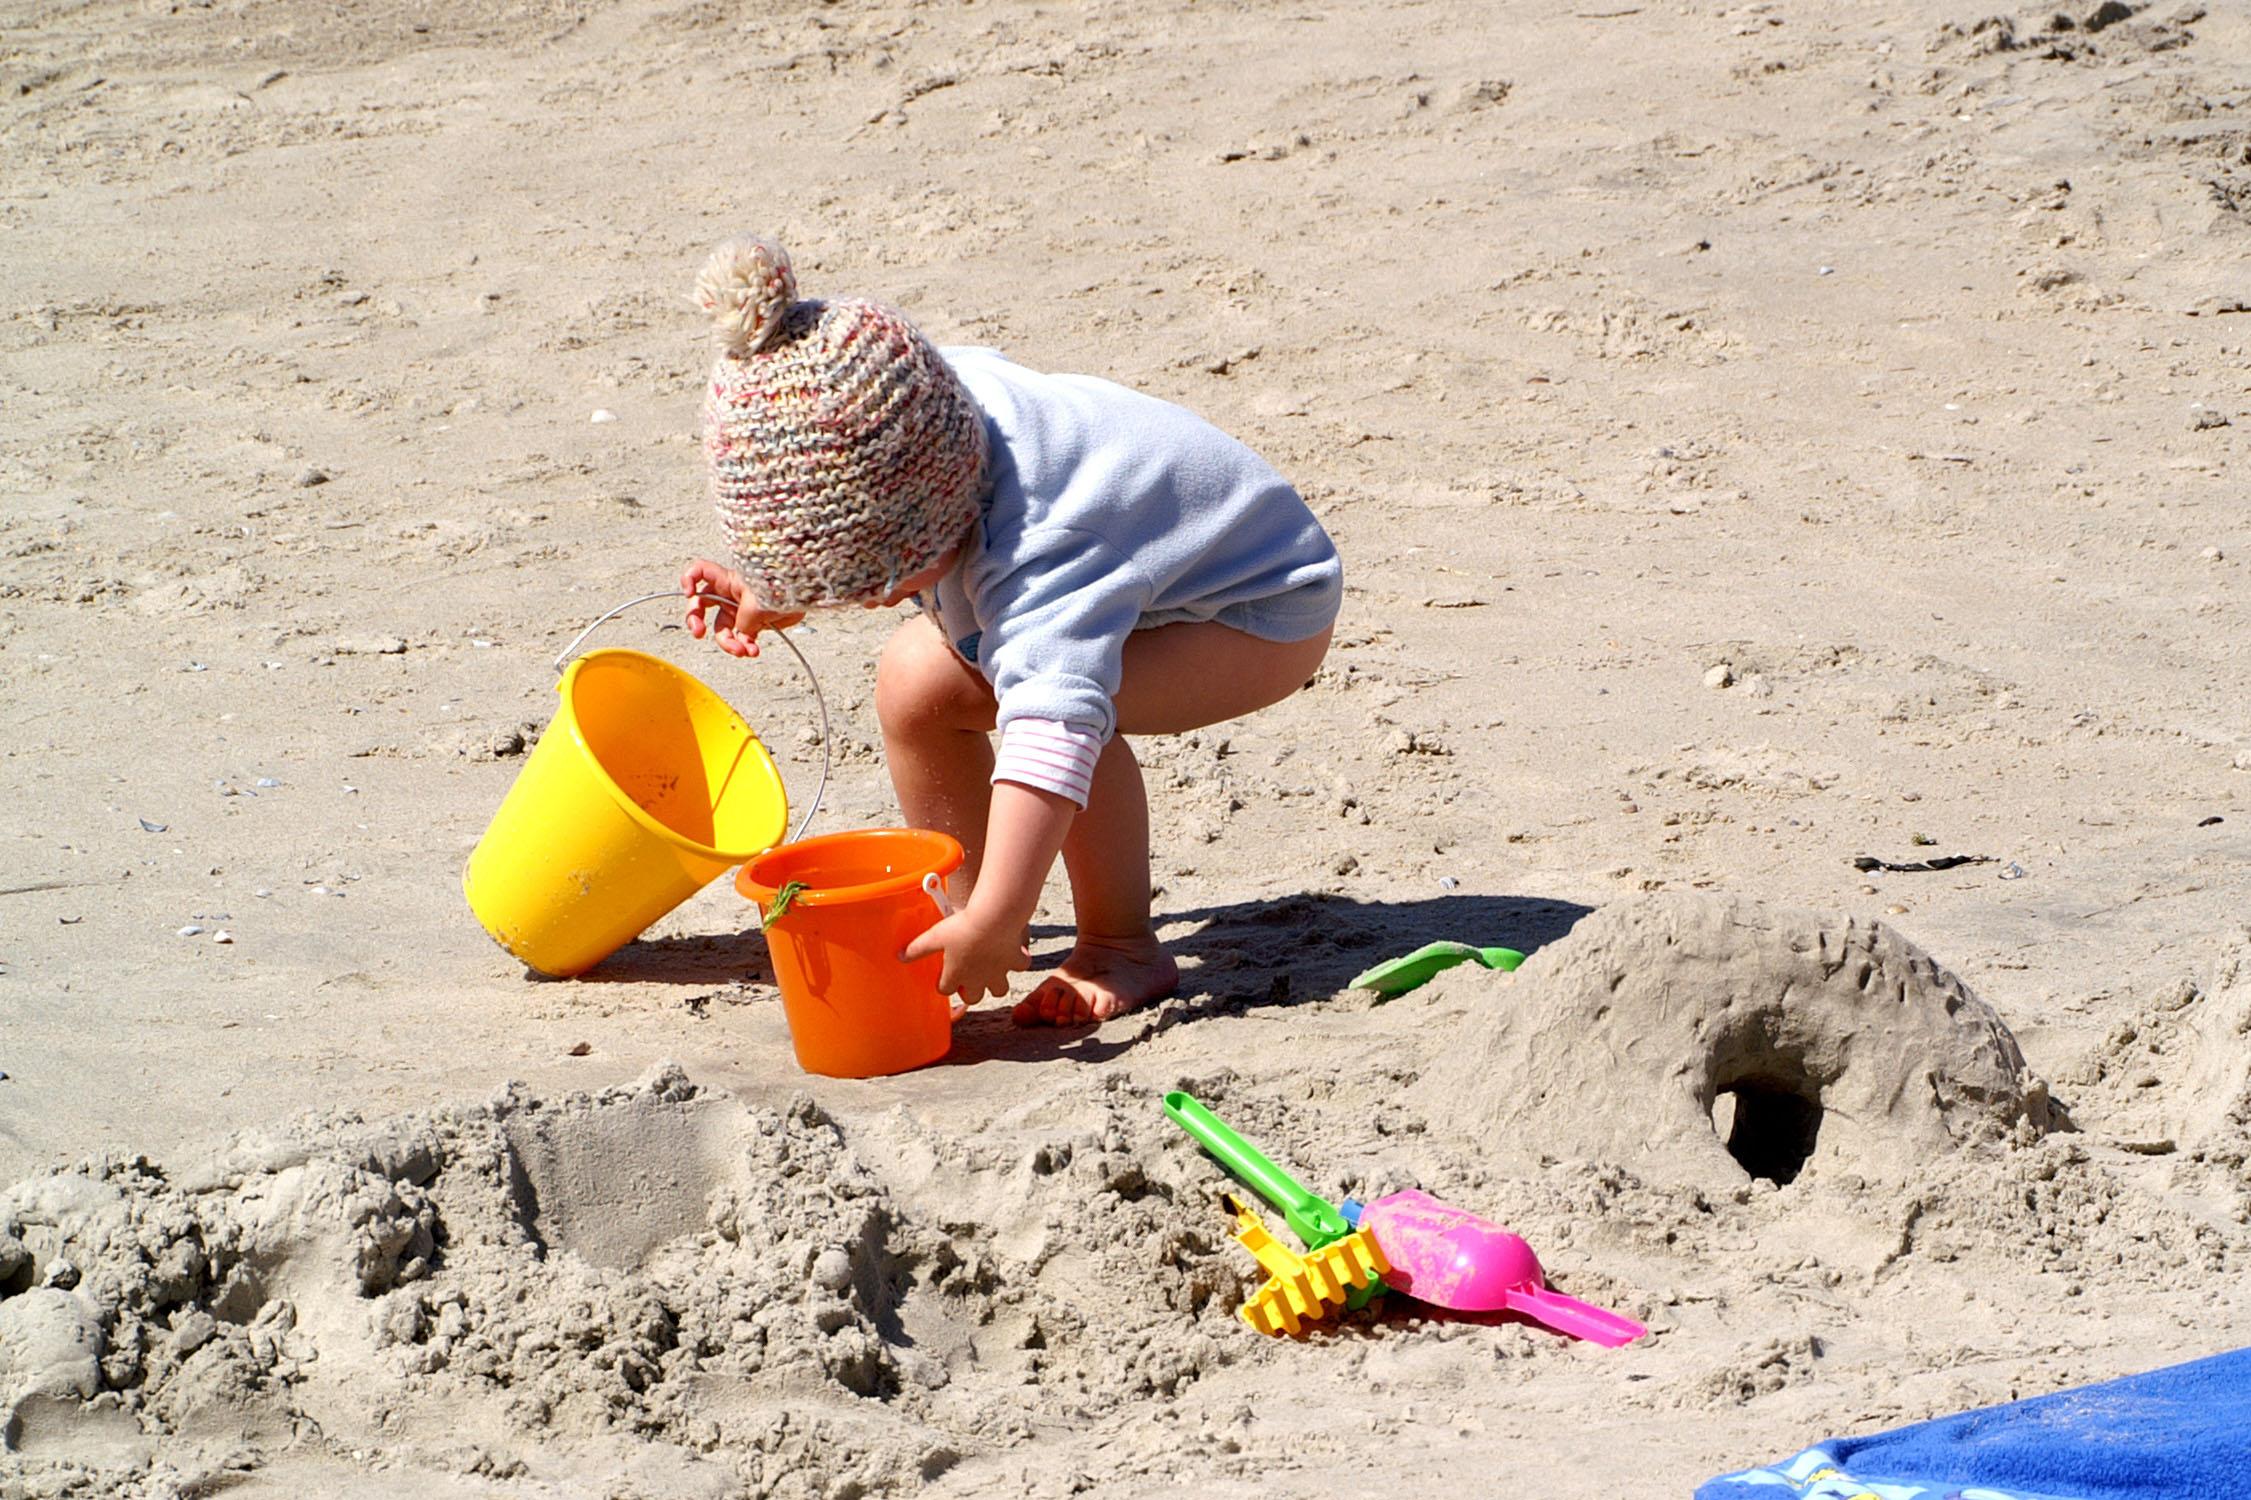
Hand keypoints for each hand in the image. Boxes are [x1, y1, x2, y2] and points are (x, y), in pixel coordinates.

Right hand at [680, 559, 804, 657]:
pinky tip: (753, 651)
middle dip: (696, 621)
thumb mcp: (757, 603)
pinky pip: (743, 638)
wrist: (807, 595)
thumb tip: (742, 636)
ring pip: (723, 629)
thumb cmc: (783, 588)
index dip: (688, 579)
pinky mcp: (755, 622)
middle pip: (701, 606)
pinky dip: (747, 647)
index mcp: (728, 580)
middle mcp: (730, 594)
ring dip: (730, 643)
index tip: (688, 593)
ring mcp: (741, 608)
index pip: (699, 571)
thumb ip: (743, 622)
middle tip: (699, 633)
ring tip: (742, 651)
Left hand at [901, 907, 1029, 1007]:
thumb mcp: (934, 936)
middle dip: (970, 991)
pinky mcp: (1015, 961)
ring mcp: (999, 972)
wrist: (993, 918)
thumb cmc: (962, 927)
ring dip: (995, 984)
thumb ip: (917, 948)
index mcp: (956, 974)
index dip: (943, 984)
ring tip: (992, 970)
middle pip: (973, 997)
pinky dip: (1018, 960)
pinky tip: (1014, 951)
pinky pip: (1020, 966)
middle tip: (968, 977)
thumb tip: (899, 956)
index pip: (945, 990)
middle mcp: (978, 979)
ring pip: (999, 990)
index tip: (944, 975)